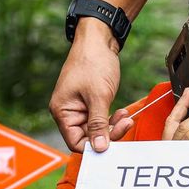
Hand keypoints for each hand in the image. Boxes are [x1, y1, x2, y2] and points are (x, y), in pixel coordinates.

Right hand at [49, 24, 131, 152]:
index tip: (112, 141)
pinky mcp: (90, 103)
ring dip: (113, 126)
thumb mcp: (98, 96)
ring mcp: (79, 108)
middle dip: (108, 133)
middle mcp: (68, 113)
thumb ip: (98, 124)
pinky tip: (123, 113)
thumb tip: (99, 148)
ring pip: (97, 130)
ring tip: (126, 117)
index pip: (76, 143)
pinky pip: (101, 120)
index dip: (94, 146)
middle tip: (125, 123)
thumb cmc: (93, 62)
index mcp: (62, 112)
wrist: (98, 39)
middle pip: (88, 138)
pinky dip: (113, 119)